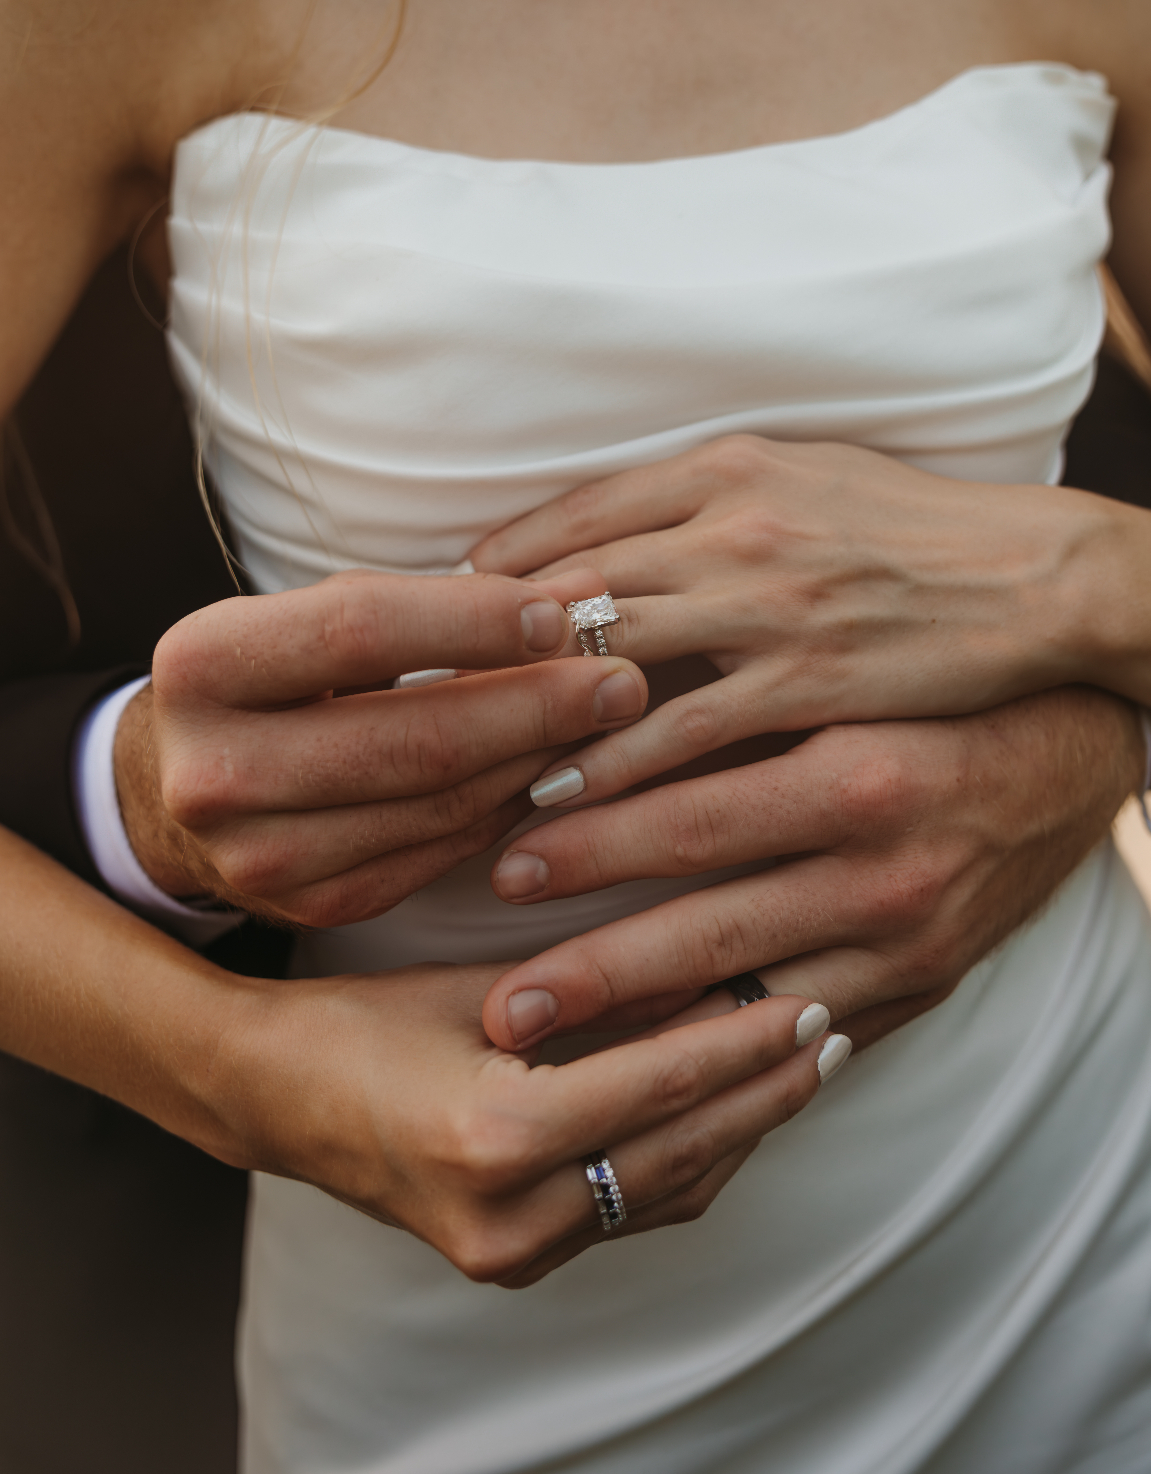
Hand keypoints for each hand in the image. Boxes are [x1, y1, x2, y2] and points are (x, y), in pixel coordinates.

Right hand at [116, 568, 647, 925]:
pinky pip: (440, 852)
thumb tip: (582, 588)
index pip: (361, 630)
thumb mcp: (319, 618)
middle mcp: (214, 770)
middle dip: (537, 705)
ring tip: (607, 718)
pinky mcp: (311, 907)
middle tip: (625, 678)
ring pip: (439, 804)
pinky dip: (508, 806)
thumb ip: (440, 603)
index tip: (564, 613)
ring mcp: (260, 855)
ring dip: (538, 758)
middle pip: (413, 736)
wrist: (180, 784)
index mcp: (203, 664)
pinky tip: (553, 769)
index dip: (474, 621)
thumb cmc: (277, 674)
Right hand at [228, 962, 843, 1286]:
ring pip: (669, 1190)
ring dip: (741, 1127)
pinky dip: (690, 1158)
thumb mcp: (486, 986)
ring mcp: (512, 1253)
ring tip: (803, 1065)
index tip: (813, 995)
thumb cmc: (364, 1019)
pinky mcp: (515, 1262)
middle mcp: (510, 1214)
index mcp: (496, 1136)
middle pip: (682, 1147)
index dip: (748, 1038)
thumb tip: (712, 963)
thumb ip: (596, 988)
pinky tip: (731, 1107)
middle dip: (766, 1087)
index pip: (663, 1082)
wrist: (274, 1100)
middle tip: (835, 1027)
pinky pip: (632, 1212)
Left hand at [472, 434, 1107, 800]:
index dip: (497, 565)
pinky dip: (609, 764)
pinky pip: (681, 729)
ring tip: (460, 761)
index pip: (578, 512)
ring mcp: (766, 603)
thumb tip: (609, 529)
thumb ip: (707, 494)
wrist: (1033, 574)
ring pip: (610, 659)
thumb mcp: (804, 473)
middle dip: (483, 644)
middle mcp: (733, 523)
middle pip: (571, 582)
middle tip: (411, 694)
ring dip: (527, 713)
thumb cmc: (913, 525)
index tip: (437, 610)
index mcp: (729, 466)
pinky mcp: (804, 680)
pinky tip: (555, 797)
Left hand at [479, 686, 1145, 1052]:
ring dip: (637, 1022)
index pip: (693, 807)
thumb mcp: (837, 656)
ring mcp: (907, 936)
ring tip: (532, 1031)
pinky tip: (645, 1068)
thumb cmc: (931, 679)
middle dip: (594, 965)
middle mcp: (885, 862)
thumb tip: (578, 665)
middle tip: (497, 1000)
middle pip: (709, 919)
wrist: (1078, 742)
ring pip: (750, 993)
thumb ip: (725, 675)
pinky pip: (806, 1037)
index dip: (588, 836)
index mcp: (857, 763)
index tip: (496, 857)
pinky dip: (721, 1052)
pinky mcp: (922, 982)